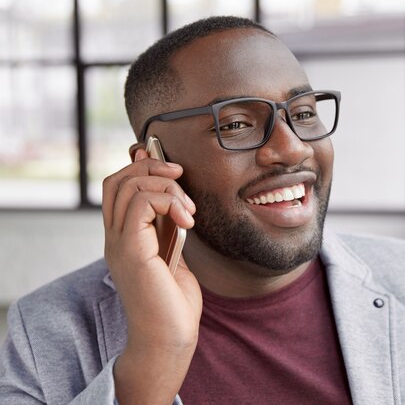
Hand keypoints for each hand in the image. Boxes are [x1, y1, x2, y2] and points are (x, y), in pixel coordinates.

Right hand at [102, 149, 201, 404]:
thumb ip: (169, 227)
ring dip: (167, 187)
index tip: (171, 166)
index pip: (117, 187)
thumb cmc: (174, 302)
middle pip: (117, 180)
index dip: (140, 165)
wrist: (169, 338)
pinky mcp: (131, 250)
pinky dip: (169, 202)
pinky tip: (187, 222)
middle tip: (181, 177)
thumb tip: (177, 199)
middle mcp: (115, 237)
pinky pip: (142, 204)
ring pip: (129, 186)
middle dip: (152, 166)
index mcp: (124, 237)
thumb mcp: (174, 254)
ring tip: (189, 212)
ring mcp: (119, 243)